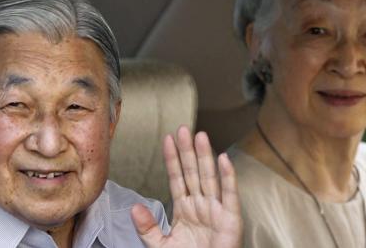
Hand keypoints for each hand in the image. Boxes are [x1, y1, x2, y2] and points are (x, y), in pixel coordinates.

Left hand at [131, 126, 242, 247]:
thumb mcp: (160, 245)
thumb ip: (147, 227)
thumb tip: (134, 208)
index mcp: (185, 209)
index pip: (177, 178)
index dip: (172, 159)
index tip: (167, 139)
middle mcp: (201, 205)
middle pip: (193, 172)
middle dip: (187, 151)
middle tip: (182, 129)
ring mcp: (216, 210)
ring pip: (209, 178)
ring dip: (205, 156)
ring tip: (199, 135)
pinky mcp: (231, 219)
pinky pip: (229, 194)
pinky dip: (228, 177)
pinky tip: (223, 159)